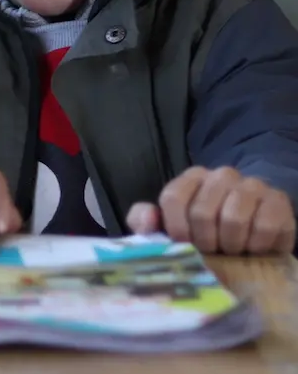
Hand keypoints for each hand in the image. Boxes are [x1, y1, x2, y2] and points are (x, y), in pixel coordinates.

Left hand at [127, 166, 296, 254]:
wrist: (257, 226)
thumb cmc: (209, 229)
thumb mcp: (174, 225)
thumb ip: (146, 220)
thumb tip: (147, 220)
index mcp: (192, 177)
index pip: (173, 198)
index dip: (176, 228)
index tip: (184, 245)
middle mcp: (222, 175)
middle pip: (202, 212)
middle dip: (204, 242)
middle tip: (212, 250)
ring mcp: (252, 185)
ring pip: (233, 220)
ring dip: (230, 245)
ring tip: (232, 249)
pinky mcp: (278, 201)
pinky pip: (264, 228)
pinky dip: (256, 246)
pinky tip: (254, 247)